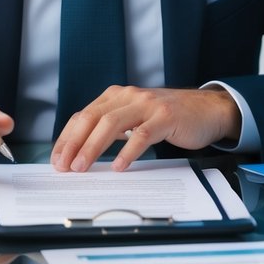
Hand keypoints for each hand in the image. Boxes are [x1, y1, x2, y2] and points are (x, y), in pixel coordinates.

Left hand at [50, 85, 240, 172]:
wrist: (207, 109)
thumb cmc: (168, 117)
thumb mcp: (135, 117)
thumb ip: (113, 127)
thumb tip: (82, 151)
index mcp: (117, 96)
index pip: (83, 115)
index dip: (67, 137)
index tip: (56, 158)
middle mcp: (129, 96)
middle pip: (92, 118)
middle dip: (74, 143)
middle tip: (63, 166)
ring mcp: (148, 105)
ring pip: (112, 124)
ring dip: (93, 147)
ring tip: (82, 167)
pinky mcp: (166, 116)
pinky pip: (142, 135)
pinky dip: (128, 151)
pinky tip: (119, 167)